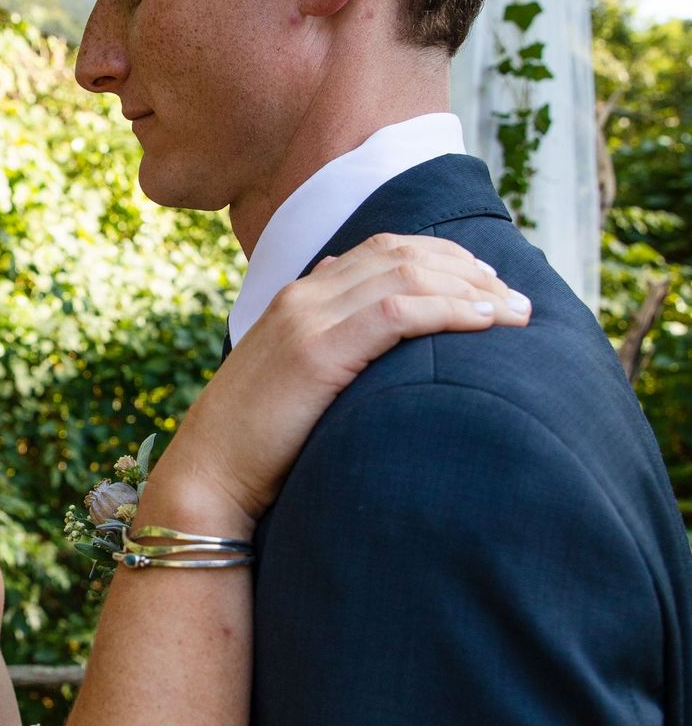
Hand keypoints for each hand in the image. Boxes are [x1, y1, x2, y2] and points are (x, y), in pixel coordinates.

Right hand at [149, 235, 528, 533]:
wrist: (208, 476)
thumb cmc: (255, 442)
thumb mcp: (291, 378)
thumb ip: (325, 341)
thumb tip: (361, 316)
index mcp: (298, 296)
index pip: (382, 249)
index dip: (442, 256)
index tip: (486, 281)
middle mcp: (304, 296)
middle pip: (403, 253)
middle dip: (468, 268)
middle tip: (514, 295)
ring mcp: (309, 319)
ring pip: (408, 275)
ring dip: (473, 289)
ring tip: (516, 311)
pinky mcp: (319, 352)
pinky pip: (399, 312)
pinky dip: (451, 310)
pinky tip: (486, 322)